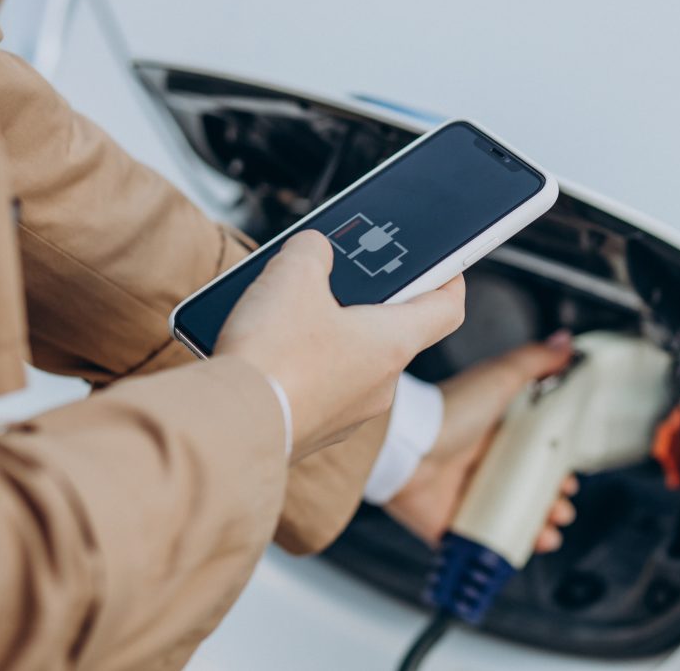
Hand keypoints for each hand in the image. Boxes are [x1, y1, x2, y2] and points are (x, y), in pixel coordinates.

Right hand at [215, 231, 464, 459]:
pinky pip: (321, 386)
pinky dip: (303, 364)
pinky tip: (270, 347)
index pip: (447, 309)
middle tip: (345, 275)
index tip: (445, 263)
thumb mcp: (292, 274)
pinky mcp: (315, 429)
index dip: (449, 279)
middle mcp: (381, 385)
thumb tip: (313, 249)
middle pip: (391, 331)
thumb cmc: (272, 358)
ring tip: (291, 308)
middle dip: (368, 300)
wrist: (230, 429)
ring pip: (352, 360)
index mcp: (393, 343)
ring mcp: (349, 413)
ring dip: (329, 332)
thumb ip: (312, 250)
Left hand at [385, 331, 578, 552]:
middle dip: (552, 502)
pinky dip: (506, 547)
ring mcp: (465, 494)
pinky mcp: (450, 522)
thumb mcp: (499, 377)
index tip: (568, 476)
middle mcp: (480, 464)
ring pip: (510, 518)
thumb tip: (565, 343)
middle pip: (527, 489)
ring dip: (537, 526)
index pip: (534, 454)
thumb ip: (535, 361)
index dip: (555, 467)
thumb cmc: (449, 411)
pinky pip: (482, 541)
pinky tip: (525, 545)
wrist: (408, 447)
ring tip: (549, 529)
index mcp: (494, 432)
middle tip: (561, 506)